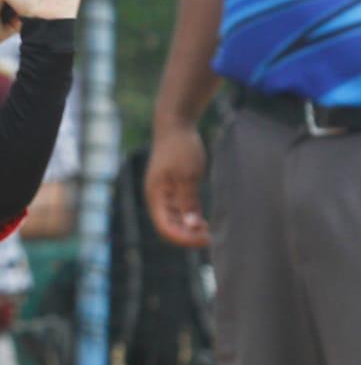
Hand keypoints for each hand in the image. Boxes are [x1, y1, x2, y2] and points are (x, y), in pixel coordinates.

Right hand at [144, 125, 209, 247]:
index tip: (204, 239)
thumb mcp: (188, 175)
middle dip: (187, 235)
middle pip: (169, 227)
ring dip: (189, 229)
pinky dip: (190, 219)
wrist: (176, 125)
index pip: (166, 228)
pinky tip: (203, 222)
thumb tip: (191, 226)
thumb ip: (188, 201)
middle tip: (208, 238)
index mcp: (156, 197)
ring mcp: (165, 196)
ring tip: (207, 232)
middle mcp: (157, 200)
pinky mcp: (173, 190)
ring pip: (175, 221)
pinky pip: (180, 211)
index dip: (184, 237)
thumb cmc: (180, 148)